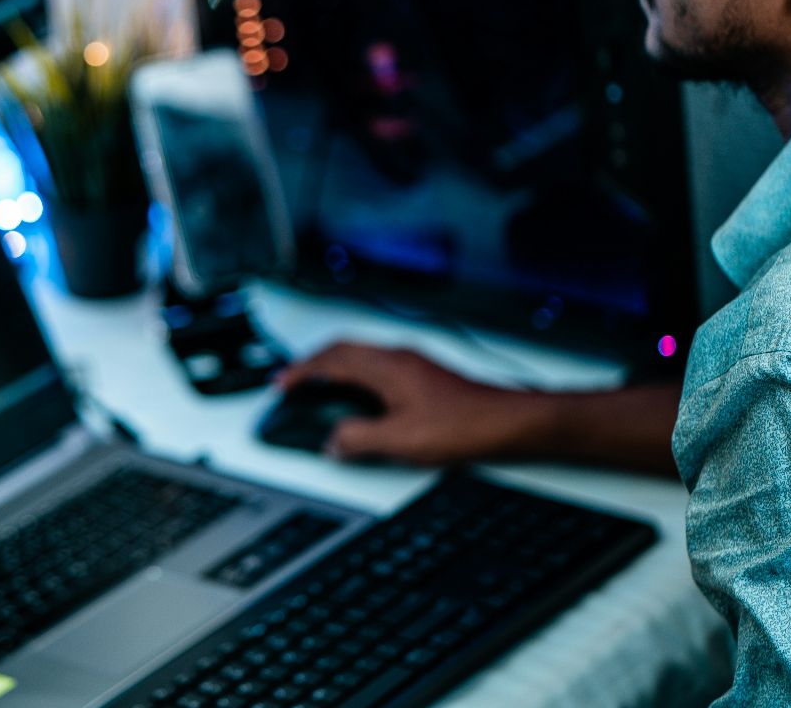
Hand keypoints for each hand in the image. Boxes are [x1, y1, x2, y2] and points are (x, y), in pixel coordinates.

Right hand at [275, 341, 549, 465]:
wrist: (508, 421)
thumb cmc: (464, 425)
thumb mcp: (401, 440)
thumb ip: (359, 439)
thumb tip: (332, 441)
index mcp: (387, 367)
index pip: (332, 360)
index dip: (301, 371)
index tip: (282, 384)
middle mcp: (399, 357)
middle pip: (344, 349)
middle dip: (313, 363)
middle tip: (293, 380)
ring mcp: (413, 363)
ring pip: (362, 355)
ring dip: (335, 367)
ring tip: (319, 386)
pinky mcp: (425, 374)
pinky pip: (378, 364)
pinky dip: (357, 375)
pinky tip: (361, 395)